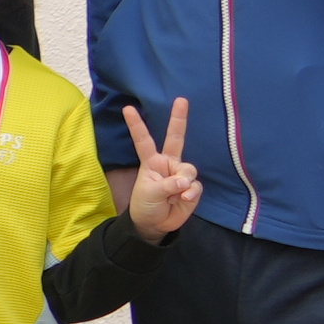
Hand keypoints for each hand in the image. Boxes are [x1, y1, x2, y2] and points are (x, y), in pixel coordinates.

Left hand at [120, 98, 203, 240]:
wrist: (155, 224)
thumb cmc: (146, 205)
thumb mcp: (150, 194)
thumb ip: (168, 186)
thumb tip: (185, 181)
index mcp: (152, 161)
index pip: (144, 141)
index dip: (137, 125)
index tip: (128, 109)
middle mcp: (168, 163)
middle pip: (176, 138)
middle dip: (179, 119)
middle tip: (181, 99)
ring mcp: (181, 174)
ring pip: (189, 169)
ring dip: (183, 183)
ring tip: (174, 196)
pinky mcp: (192, 187)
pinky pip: (196, 185)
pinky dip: (191, 194)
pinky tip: (183, 200)